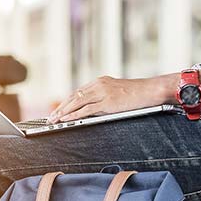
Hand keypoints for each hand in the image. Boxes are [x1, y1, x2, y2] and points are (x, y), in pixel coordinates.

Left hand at [48, 75, 173, 122]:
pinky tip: (66, 119)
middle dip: (61, 107)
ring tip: (54, 119)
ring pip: (77, 102)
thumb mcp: (117, 92)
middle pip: (74, 96)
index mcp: (100, 81)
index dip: (66, 102)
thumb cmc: (137, 94)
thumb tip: (94, 108)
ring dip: (63, 112)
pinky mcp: (107, 102)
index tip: (58, 109)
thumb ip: (104, 96)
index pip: (78, 92)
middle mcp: (98, 85)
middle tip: (51, 117)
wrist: (150, 90)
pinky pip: (86, 109)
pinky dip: (74, 115)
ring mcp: (102, 92)